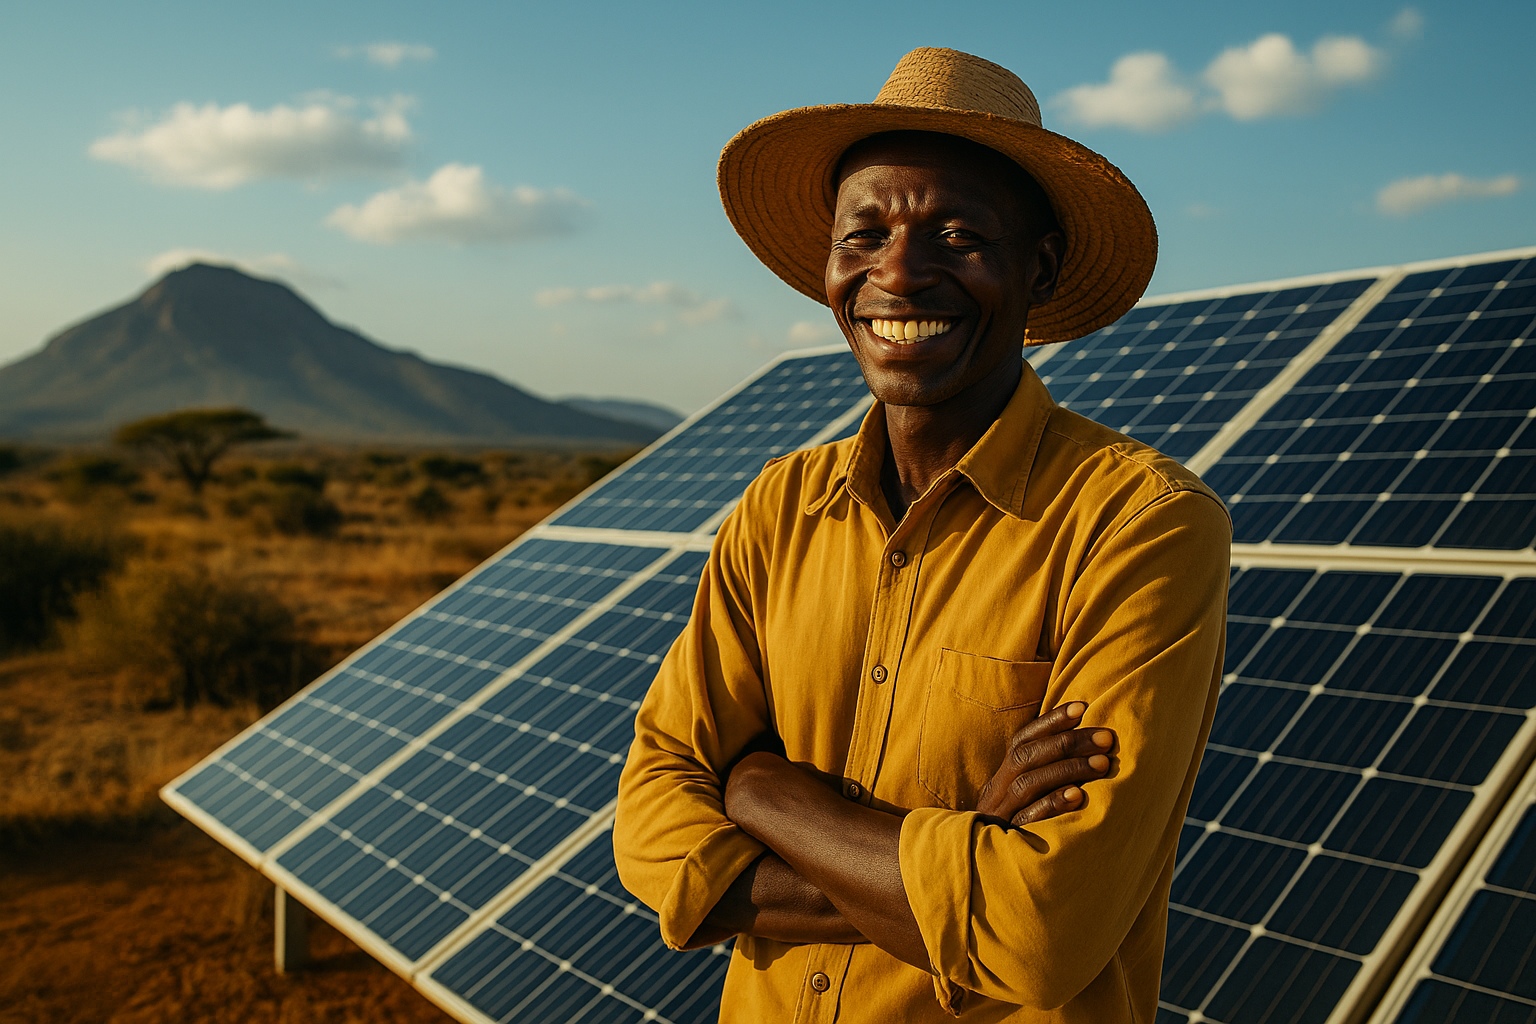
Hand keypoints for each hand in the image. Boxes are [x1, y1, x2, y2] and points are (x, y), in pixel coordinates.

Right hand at [975, 702, 1113, 827]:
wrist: (978, 876)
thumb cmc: (1014, 833)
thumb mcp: (1021, 801)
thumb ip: (1041, 777)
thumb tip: (1086, 749)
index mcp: (1001, 777)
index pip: (1023, 739)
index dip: (1050, 721)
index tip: (1083, 706)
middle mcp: (996, 790)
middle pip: (1027, 756)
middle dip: (1069, 742)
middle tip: (1107, 737)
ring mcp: (999, 814)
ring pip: (1028, 782)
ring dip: (1067, 769)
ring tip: (1102, 764)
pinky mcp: (1006, 839)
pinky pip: (1028, 818)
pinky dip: (1052, 804)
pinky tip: (1078, 797)